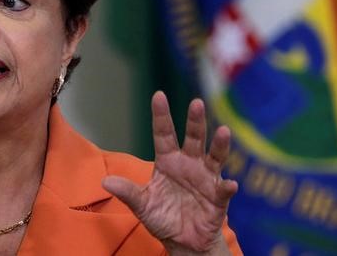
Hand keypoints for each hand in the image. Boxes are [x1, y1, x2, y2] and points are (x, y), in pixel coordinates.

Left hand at [102, 91, 237, 254]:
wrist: (183, 241)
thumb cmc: (162, 217)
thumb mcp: (141, 204)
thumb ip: (127, 192)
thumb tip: (105, 181)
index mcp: (168, 161)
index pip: (163, 134)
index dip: (161, 115)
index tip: (158, 95)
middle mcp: (189, 164)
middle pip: (193, 139)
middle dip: (195, 121)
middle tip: (196, 103)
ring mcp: (205, 179)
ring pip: (214, 157)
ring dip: (219, 145)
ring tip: (223, 132)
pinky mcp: (218, 198)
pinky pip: (224, 190)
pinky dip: (227, 187)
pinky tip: (231, 185)